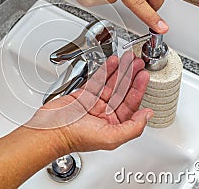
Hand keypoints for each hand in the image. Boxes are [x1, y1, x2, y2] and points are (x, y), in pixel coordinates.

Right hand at [27, 52, 152, 152]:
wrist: (51, 130)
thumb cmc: (75, 138)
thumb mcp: (111, 138)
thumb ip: (133, 127)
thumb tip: (147, 115)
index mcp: (114, 125)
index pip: (131, 104)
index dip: (139, 89)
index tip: (144, 76)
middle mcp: (105, 114)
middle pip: (122, 92)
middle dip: (131, 76)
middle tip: (138, 63)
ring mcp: (94, 103)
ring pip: (111, 83)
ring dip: (120, 71)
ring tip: (128, 59)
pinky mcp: (83, 95)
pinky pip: (98, 80)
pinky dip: (106, 70)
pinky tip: (113, 62)